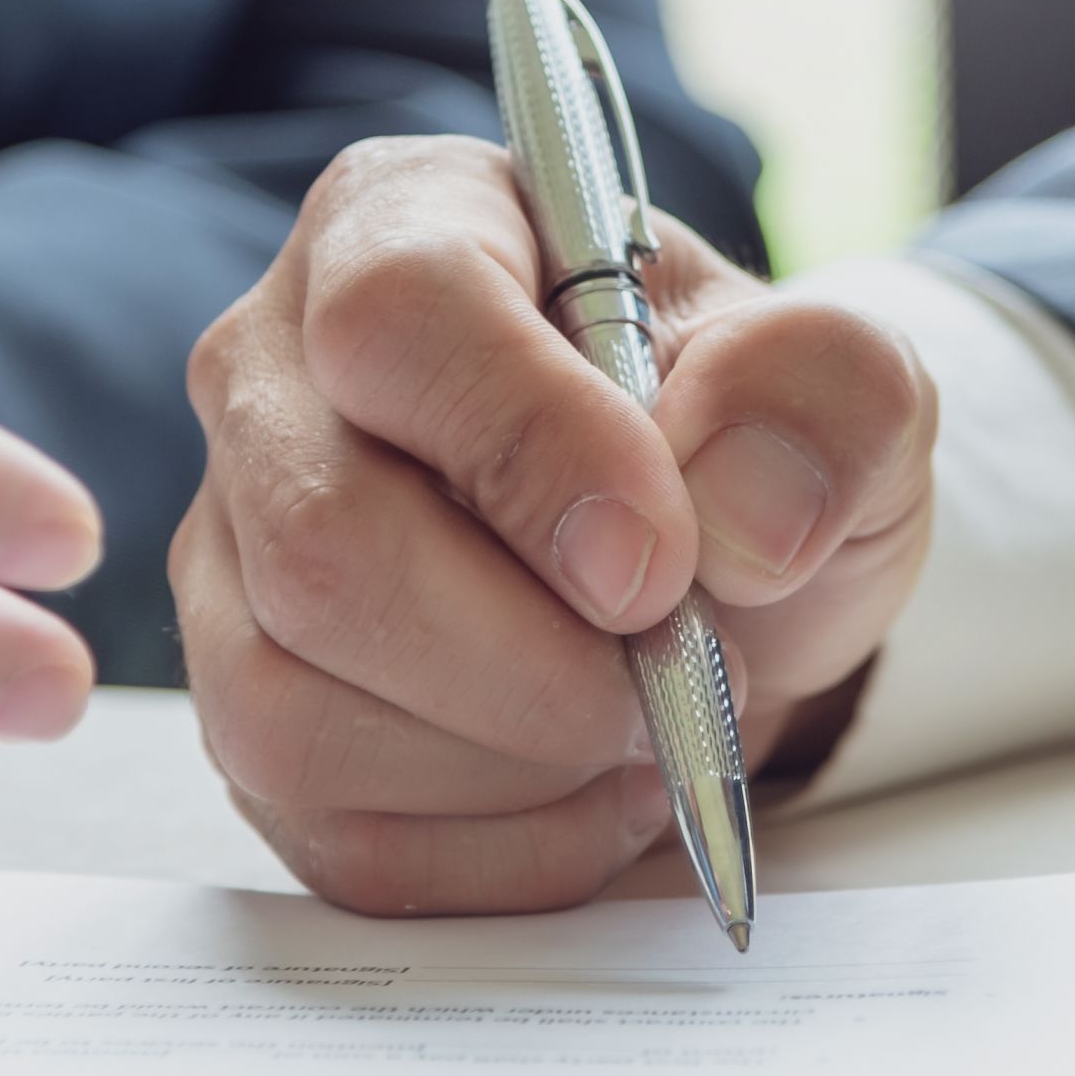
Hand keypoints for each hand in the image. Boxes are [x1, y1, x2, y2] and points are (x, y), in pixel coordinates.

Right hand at [176, 135, 933, 911]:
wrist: (721, 572)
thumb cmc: (743, 443)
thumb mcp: (842, 382)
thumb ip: (825, 395)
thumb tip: (742, 520)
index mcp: (401, 225)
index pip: (398, 321)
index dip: (530, 454)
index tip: (659, 567)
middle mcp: (271, 376)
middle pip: (320, 543)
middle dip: (531, 662)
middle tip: (685, 672)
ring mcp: (233, 553)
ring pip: (290, 708)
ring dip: (513, 766)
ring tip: (644, 727)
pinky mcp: (247, 711)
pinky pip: (327, 830)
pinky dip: (494, 850)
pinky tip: (587, 790)